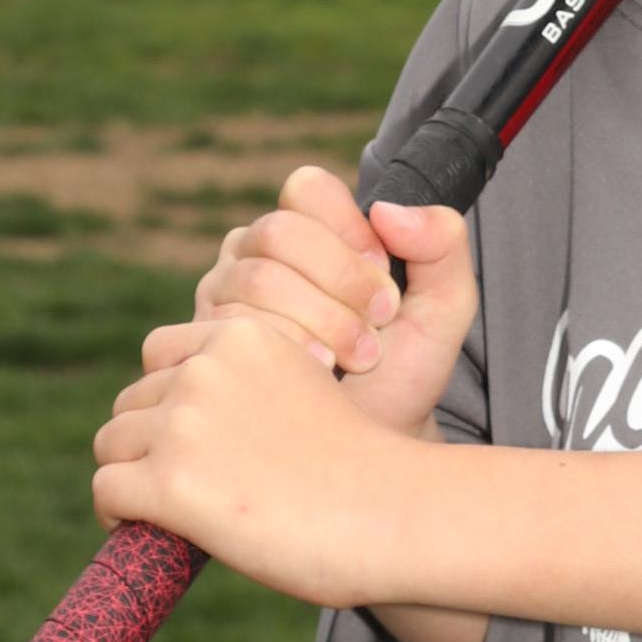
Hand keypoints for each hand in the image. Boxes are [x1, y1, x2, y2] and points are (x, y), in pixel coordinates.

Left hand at [95, 311, 438, 607]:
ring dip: (133, 475)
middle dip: (150, 440)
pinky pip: (107, 489)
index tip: (194, 438)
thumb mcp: (302, 389)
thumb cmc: (360, 466)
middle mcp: (205, 369)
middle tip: (188, 484)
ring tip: (171, 510)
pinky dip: (119, 512)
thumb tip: (185, 421)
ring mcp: (184, 424)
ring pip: (112, 443)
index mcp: (241, 335)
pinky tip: (152, 530)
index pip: (161, 353)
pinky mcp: (169, 482)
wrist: (395, 515)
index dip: (170, 397)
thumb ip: (247, 386)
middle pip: (132, 400)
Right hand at [146, 163, 477, 439]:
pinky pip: (227, 327)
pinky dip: (285, 351)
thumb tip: (387, 209)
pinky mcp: (198, 343)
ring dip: (318, 323)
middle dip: (339, 284)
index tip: (387, 287)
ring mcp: (220, 295)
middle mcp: (255, 253)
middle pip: (278, 233)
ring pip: (254, 280)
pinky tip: (315, 377)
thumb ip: (442, 244)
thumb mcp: (444, 308)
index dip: (350, 235)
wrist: (369, 451)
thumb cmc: (403, 374)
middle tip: (376, 330)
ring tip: (353, 361)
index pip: (307, 190)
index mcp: (308, 229)